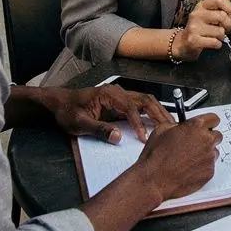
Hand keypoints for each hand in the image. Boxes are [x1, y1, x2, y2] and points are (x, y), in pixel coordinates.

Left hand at [44, 84, 169, 143]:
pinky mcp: (120, 104)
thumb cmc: (67, 111)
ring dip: (158, 112)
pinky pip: (140, 107)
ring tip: (169, 125)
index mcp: (109, 94)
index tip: (143, 137)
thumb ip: (98, 129)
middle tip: (170, 127)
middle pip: (145, 100)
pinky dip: (151, 114)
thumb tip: (118, 137)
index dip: (139, 123)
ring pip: (145, 101)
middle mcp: (118, 92)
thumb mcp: (79, 123)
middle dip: (158, 113)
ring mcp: (120, 97)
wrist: (59, 104)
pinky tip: (157, 123)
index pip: (130, 107)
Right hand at [138, 113, 222, 201]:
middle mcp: (206, 140)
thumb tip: (182, 127)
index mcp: (195, 126)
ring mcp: (209, 157)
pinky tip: (188, 169)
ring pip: (214, 152)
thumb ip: (177, 125)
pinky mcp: (209, 172)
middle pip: (217, 136)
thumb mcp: (161, 130)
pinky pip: (210, 166)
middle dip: (208, 138)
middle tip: (196, 144)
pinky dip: (202, 167)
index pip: (213, 119)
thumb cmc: (156, 157)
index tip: (206, 126)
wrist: (154, 179)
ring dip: (205, 153)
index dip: (208, 123)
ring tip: (189, 159)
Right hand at [171, 0, 230, 60]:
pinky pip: (215, 42)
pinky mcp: (194, 40)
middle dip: (228, 24)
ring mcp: (194, 27)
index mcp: (201, 5)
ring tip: (215, 36)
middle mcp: (196, 14)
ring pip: (220, 31)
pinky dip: (217, 44)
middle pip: (222, 16)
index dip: (228, 6)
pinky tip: (213, 42)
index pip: (219, 0)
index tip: (229, 13)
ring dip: (221, 36)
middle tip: (224, 28)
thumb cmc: (199, 27)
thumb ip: (219, 3)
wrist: (182, 42)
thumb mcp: (207, 12)